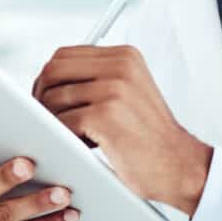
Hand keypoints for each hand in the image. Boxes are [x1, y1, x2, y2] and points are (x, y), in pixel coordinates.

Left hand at [33, 45, 212, 215]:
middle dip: (41, 95)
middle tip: (44, 119)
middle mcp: (120, 66)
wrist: (181, 165)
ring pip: (54, 97)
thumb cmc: (149, 136)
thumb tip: (47, 80)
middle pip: (53, 70)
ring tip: (66, 135)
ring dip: (51, 120)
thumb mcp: (129, 92)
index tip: (45, 100)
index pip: (64, 56)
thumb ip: (97, 78)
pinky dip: (61, 137)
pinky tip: (76, 145)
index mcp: (124, 56)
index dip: (47, 79)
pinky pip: (62, 122)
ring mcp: (113, 89)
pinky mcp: (106, 115)